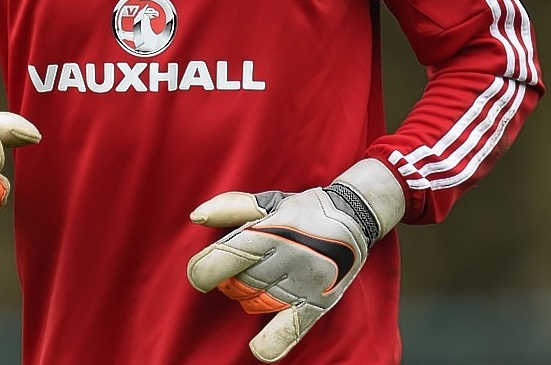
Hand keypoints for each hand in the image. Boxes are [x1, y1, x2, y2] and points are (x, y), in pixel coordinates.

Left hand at [186, 158, 405, 362]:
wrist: (355, 216)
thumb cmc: (304, 210)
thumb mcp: (268, 202)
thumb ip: (231, 207)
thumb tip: (196, 217)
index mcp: (270, 232)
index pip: (229, 256)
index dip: (205, 269)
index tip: (198, 275)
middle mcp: (287, 258)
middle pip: (239, 283)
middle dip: (229, 280)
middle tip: (238, 270)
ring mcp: (304, 283)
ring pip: (257, 303)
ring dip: (247, 297)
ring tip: (258, 281)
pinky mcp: (319, 302)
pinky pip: (293, 328)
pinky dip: (273, 342)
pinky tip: (258, 348)